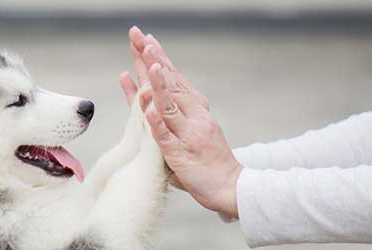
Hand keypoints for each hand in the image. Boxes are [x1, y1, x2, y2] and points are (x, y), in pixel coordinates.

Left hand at [119, 26, 241, 217]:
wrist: (230, 186)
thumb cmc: (207, 158)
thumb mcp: (191, 128)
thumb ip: (170, 112)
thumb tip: (147, 93)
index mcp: (195, 109)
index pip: (174, 78)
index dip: (159, 58)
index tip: (146, 39)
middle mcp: (194, 116)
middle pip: (170, 84)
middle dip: (154, 60)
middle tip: (141, 38)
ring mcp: (188, 134)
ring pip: (170, 106)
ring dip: (159, 85)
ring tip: (149, 65)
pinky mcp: (181, 155)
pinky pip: (166, 137)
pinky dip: (157, 123)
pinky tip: (148, 109)